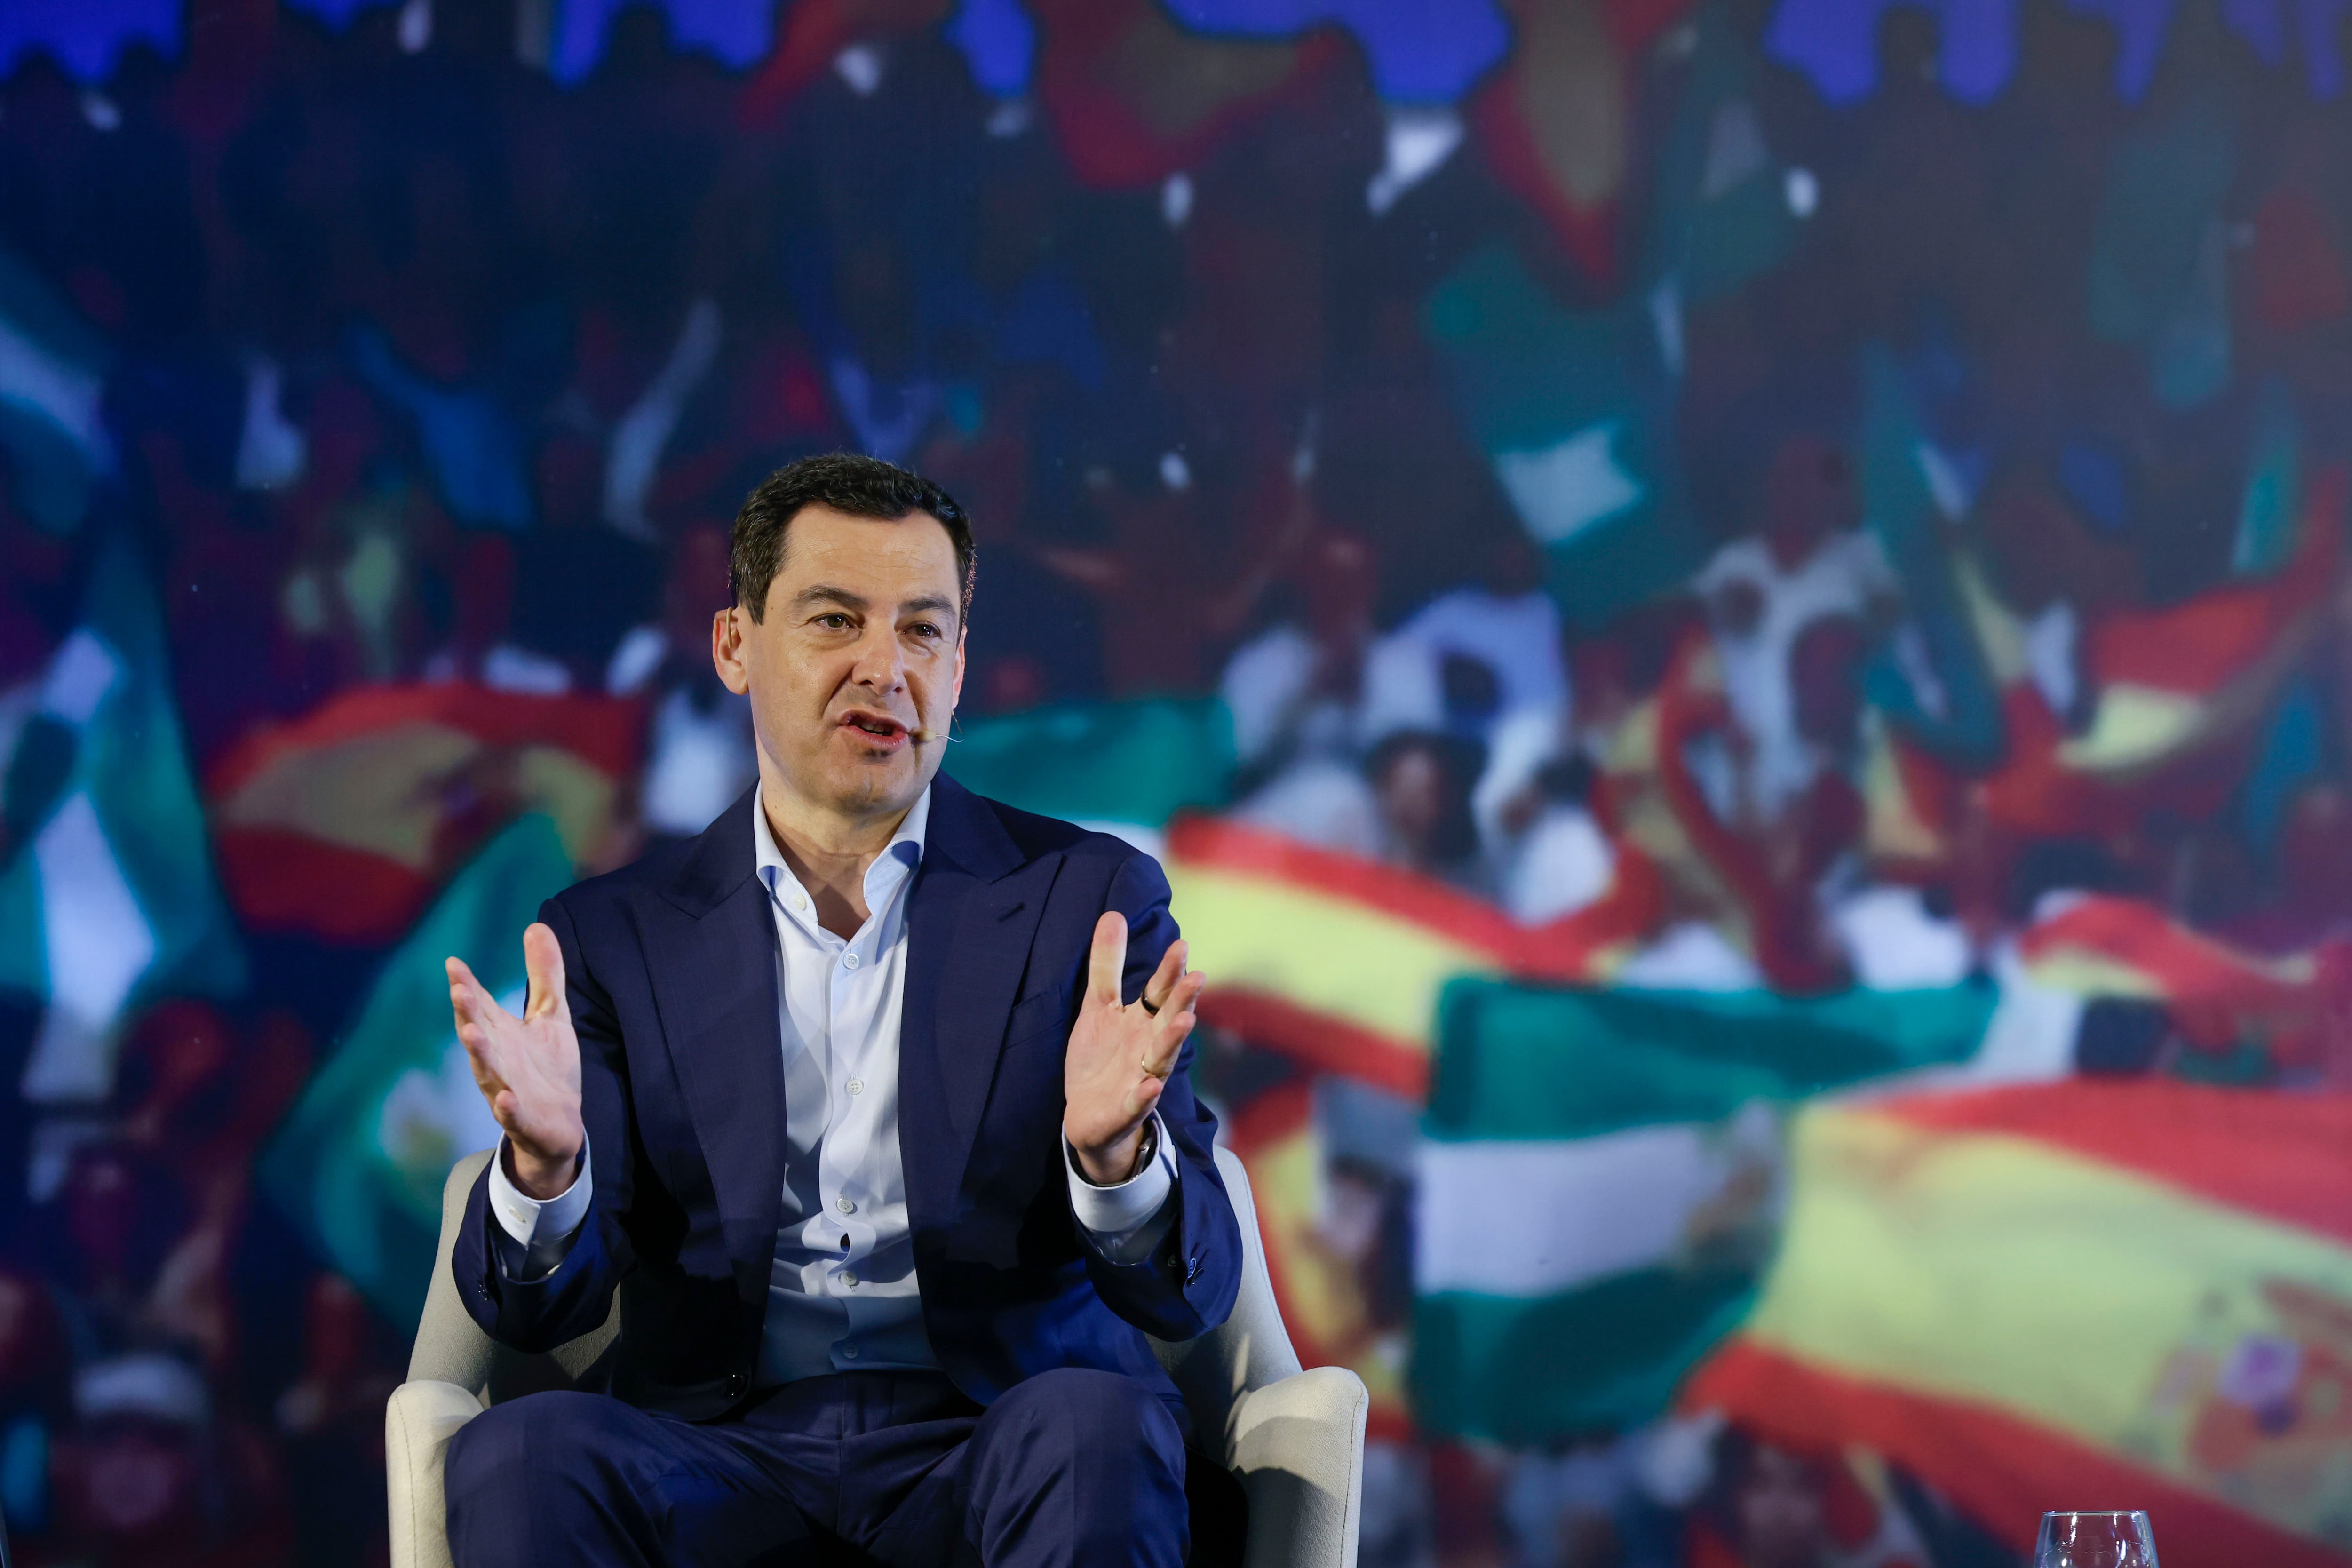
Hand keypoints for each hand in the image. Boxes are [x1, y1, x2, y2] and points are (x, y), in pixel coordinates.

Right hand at [447, 923, 582, 1199]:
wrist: (560, 1127)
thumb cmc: (548, 1068)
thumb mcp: (552, 1016)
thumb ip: (544, 974)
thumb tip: (536, 924)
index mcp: (501, 1034)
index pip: (481, 1006)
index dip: (467, 986)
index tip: (454, 963)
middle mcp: (497, 1060)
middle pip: (478, 1034)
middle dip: (467, 1014)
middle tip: (459, 992)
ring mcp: (507, 1090)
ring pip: (487, 1071)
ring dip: (479, 1054)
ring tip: (470, 1034)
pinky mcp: (523, 1119)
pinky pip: (512, 1115)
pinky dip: (507, 1107)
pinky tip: (505, 1099)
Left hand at [1063, 913, 1204, 1185]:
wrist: (1087, 1115)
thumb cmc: (1101, 1058)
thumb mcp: (1098, 1007)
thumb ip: (1107, 965)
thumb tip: (1114, 914)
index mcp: (1143, 1021)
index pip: (1160, 992)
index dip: (1169, 971)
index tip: (1181, 945)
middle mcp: (1149, 1047)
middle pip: (1168, 1020)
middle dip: (1182, 1000)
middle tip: (1196, 977)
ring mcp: (1142, 1078)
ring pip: (1161, 1058)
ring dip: (1173, 1040)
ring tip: (1185, 1021)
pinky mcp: (1127, 1108)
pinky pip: (1139, 1102)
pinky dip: (1145, 1094)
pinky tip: (1152, 1085)